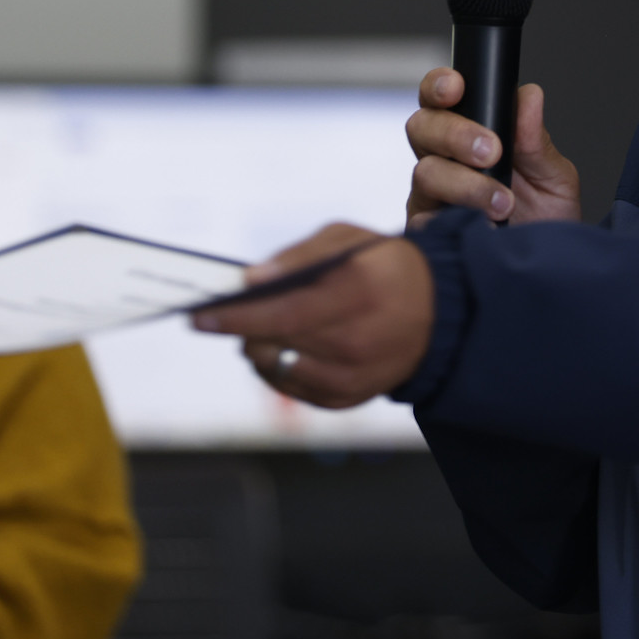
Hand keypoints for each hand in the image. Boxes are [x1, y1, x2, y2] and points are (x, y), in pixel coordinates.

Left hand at [193, 223, 432, 408]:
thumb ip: (299, 256)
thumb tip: (250, 279)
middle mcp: (356, 343)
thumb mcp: (349, 240)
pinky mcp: (347, 399)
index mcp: (358, 294)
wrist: (440, 315)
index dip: (237, 317)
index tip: (198, 316)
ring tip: (256, 327)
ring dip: (256, 347)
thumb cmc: (385, 267)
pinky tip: (283, 345)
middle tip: (213, 316)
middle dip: (238, 330)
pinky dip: (277, 366)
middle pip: (275, 344)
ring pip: (277, 369)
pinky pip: (292, 387)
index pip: (284, 313)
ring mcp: (352, 378)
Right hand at [405, 69, 579, 228]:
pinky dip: (454, 217)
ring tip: (503, 203)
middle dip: (455, 134)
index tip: (457, 88)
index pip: (441, 97)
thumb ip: (535, 139)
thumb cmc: (547, 218)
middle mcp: (443, 160)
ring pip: (425, 172)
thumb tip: (529, 97)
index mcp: (469, 133)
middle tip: (491, 152)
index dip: (440, 85)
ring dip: (466, 184)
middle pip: (421, 127)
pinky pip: (423, 218)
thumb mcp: (553, 176)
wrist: (547, 268)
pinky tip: (482, 226)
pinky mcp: (427, 231)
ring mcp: (431, 196)